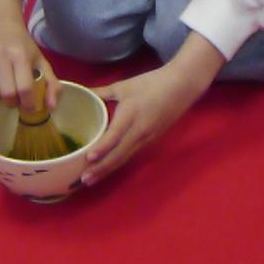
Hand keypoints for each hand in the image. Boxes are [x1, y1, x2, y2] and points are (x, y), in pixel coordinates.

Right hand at [0, 0, 58, 106]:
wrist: (0, 26)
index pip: (25, 88)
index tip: (31, 106)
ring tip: (4, 86)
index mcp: (20, 54)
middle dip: (14, 102)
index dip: (29, 103)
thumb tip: (51, 107)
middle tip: (17, 96)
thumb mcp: (41, 62)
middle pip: (7, 95)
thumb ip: (52, 85)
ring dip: (0, 98)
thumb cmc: (23, 48)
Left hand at [82, 34, 223, 186]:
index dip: (102, 148)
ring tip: (92, 179)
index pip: (115, 135)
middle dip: (102, 168)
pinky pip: (132, 154)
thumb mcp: (123, 86)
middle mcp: (139, 131)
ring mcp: (147, 139)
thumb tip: (82, 93)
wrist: (181, 87)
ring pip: (125, 157)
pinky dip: (118, 163)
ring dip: (108, 169)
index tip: (88, 158)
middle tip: (84, 179)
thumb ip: (101, 92)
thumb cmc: (150, 83)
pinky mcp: (151, 141)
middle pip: (119, 154)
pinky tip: (107, 168)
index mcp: (131, 114)